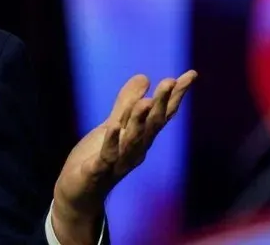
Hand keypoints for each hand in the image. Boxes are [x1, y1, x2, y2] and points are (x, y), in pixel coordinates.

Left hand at [51, 71, 197, 241]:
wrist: (79, 192)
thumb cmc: (98, 158)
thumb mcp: (112, 126)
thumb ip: (126, 103)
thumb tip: (144, 77)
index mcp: (140, 138)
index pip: (162, 114)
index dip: (175, 96)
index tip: (190, 75)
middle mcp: (135, 150)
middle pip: (152, 125)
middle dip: (161, 104)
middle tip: (171, 81)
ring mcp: (118, 161)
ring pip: (132, 140)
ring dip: (139, 121)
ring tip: (146, 101)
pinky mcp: (97, 171)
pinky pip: (106, 156)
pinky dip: (111, 142)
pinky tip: (113, 127)